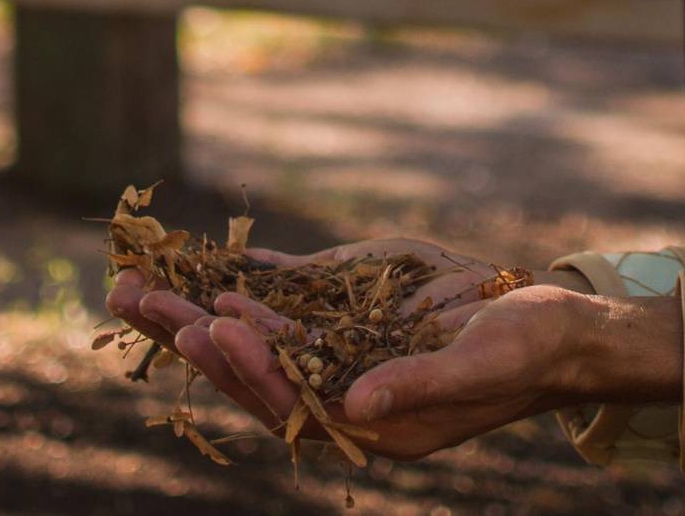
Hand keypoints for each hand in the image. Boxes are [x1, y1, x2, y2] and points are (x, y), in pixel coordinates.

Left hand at [109, 238, 679, 461]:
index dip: (246, 371)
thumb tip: (359, 406)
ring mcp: (339, 350)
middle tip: (132, 300)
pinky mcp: (346, 310)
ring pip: (251, 332)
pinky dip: (239, 277)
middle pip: (249, 369)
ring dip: (193, 308)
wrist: (552, 323)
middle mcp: (341, 391)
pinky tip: (195, 260)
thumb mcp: (482, 365)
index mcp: (369, 423)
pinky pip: (282, 294)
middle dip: (190, 336)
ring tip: (133, 283)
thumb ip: (420, 386)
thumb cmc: (527, 351)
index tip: (208, 331)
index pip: (288, 403)